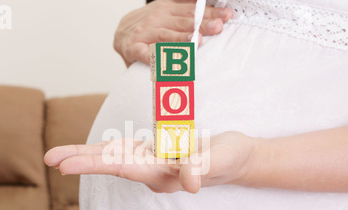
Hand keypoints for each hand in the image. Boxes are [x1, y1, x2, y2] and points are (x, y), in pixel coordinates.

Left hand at [44, 132, 258, 193]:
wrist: (236, 158)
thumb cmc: (229, 158)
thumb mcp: (219, 159)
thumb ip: (202, 167)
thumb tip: (190, 184)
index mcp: (163, 173)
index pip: (123, 168)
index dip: (94, 165)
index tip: (66, 166)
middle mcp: (152, 171)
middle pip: (110, 165)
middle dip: (80, 161)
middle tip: (49, 159)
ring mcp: (151, 162)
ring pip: (112, 158)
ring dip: (85, 155)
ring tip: (57, 155)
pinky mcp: (154, 154)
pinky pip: (123, 152)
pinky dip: (102, 150)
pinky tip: (88, 149)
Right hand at [114, 0, 232, 66]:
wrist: (121, 33)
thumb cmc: (150, 27)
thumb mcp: (167, 12)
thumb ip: (186, 11)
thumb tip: (214, 12)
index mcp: (168, 8)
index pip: (192, 11)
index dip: (210, 12)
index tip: (226, 16)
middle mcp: (157, 18)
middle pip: (183, 22)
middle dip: (202, 24)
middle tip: (217, 26)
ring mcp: (145, 33)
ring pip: (167, 36)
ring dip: (183, 39)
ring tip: (198, 41)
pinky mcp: (134, 48)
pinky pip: (147, 54)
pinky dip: (156, 58)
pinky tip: (166, 62)